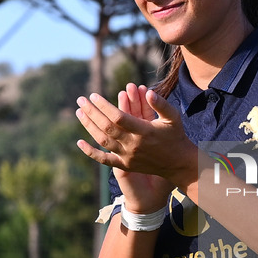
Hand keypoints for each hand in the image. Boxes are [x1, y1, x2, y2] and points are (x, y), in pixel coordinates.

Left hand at [76, 83, 196, 210]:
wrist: (178, 163)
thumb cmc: (175, 136)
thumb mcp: (173, 118)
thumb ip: (161, 104)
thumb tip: (148, 92)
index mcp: (144, 131)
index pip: (118, 117)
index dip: (104, 106)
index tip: (94, 95)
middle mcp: (134, 145)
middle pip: (107, 127)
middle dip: (92, 112)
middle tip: (81, 100)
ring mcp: (128, 157)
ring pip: (103, 141)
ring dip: (89, 126)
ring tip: (80, 112)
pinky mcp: (125, 165)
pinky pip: (104, 160)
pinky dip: (91, 152)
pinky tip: (79, 142)